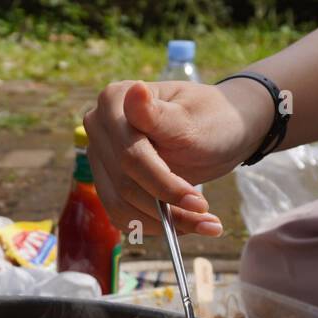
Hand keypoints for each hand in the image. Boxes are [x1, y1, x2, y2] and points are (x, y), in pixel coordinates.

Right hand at [82, 79, 271, 235]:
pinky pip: (122, 215)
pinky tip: (185, 224)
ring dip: (163, 223)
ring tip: (203, 224)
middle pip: (124, 184)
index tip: (199, 203)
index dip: (163, 184)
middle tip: (208, 219)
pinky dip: (154, 226)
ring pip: (120, 205)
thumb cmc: (210, 118)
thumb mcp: (191, 119)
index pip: (130, 156)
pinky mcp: (108, 182)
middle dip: (168, 207)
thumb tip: (134, 91)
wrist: (218, 131)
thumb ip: (159, 115)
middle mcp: (99, 129)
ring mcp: (101, 158)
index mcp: (113, 102)